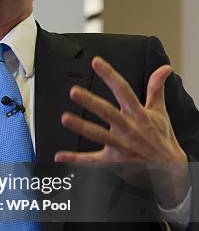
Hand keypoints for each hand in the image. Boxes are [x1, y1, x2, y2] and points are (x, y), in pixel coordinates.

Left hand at [54, 56, 188, 207]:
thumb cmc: (161, 138)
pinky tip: (61, 156)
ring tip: (65, 118)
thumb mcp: (160, 112)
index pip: (123, 90)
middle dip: (91, 102)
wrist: (169, 168)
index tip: (96, 62)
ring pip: (99, 135)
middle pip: (108, 112)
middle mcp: (129, 128)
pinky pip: (92, 161)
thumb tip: (164, 69)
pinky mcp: (114, 161)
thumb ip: (157, 89)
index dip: (110, 75)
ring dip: (82, 127)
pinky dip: (76, 159)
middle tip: (74, 91)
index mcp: (138, 114)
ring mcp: (121, 145)